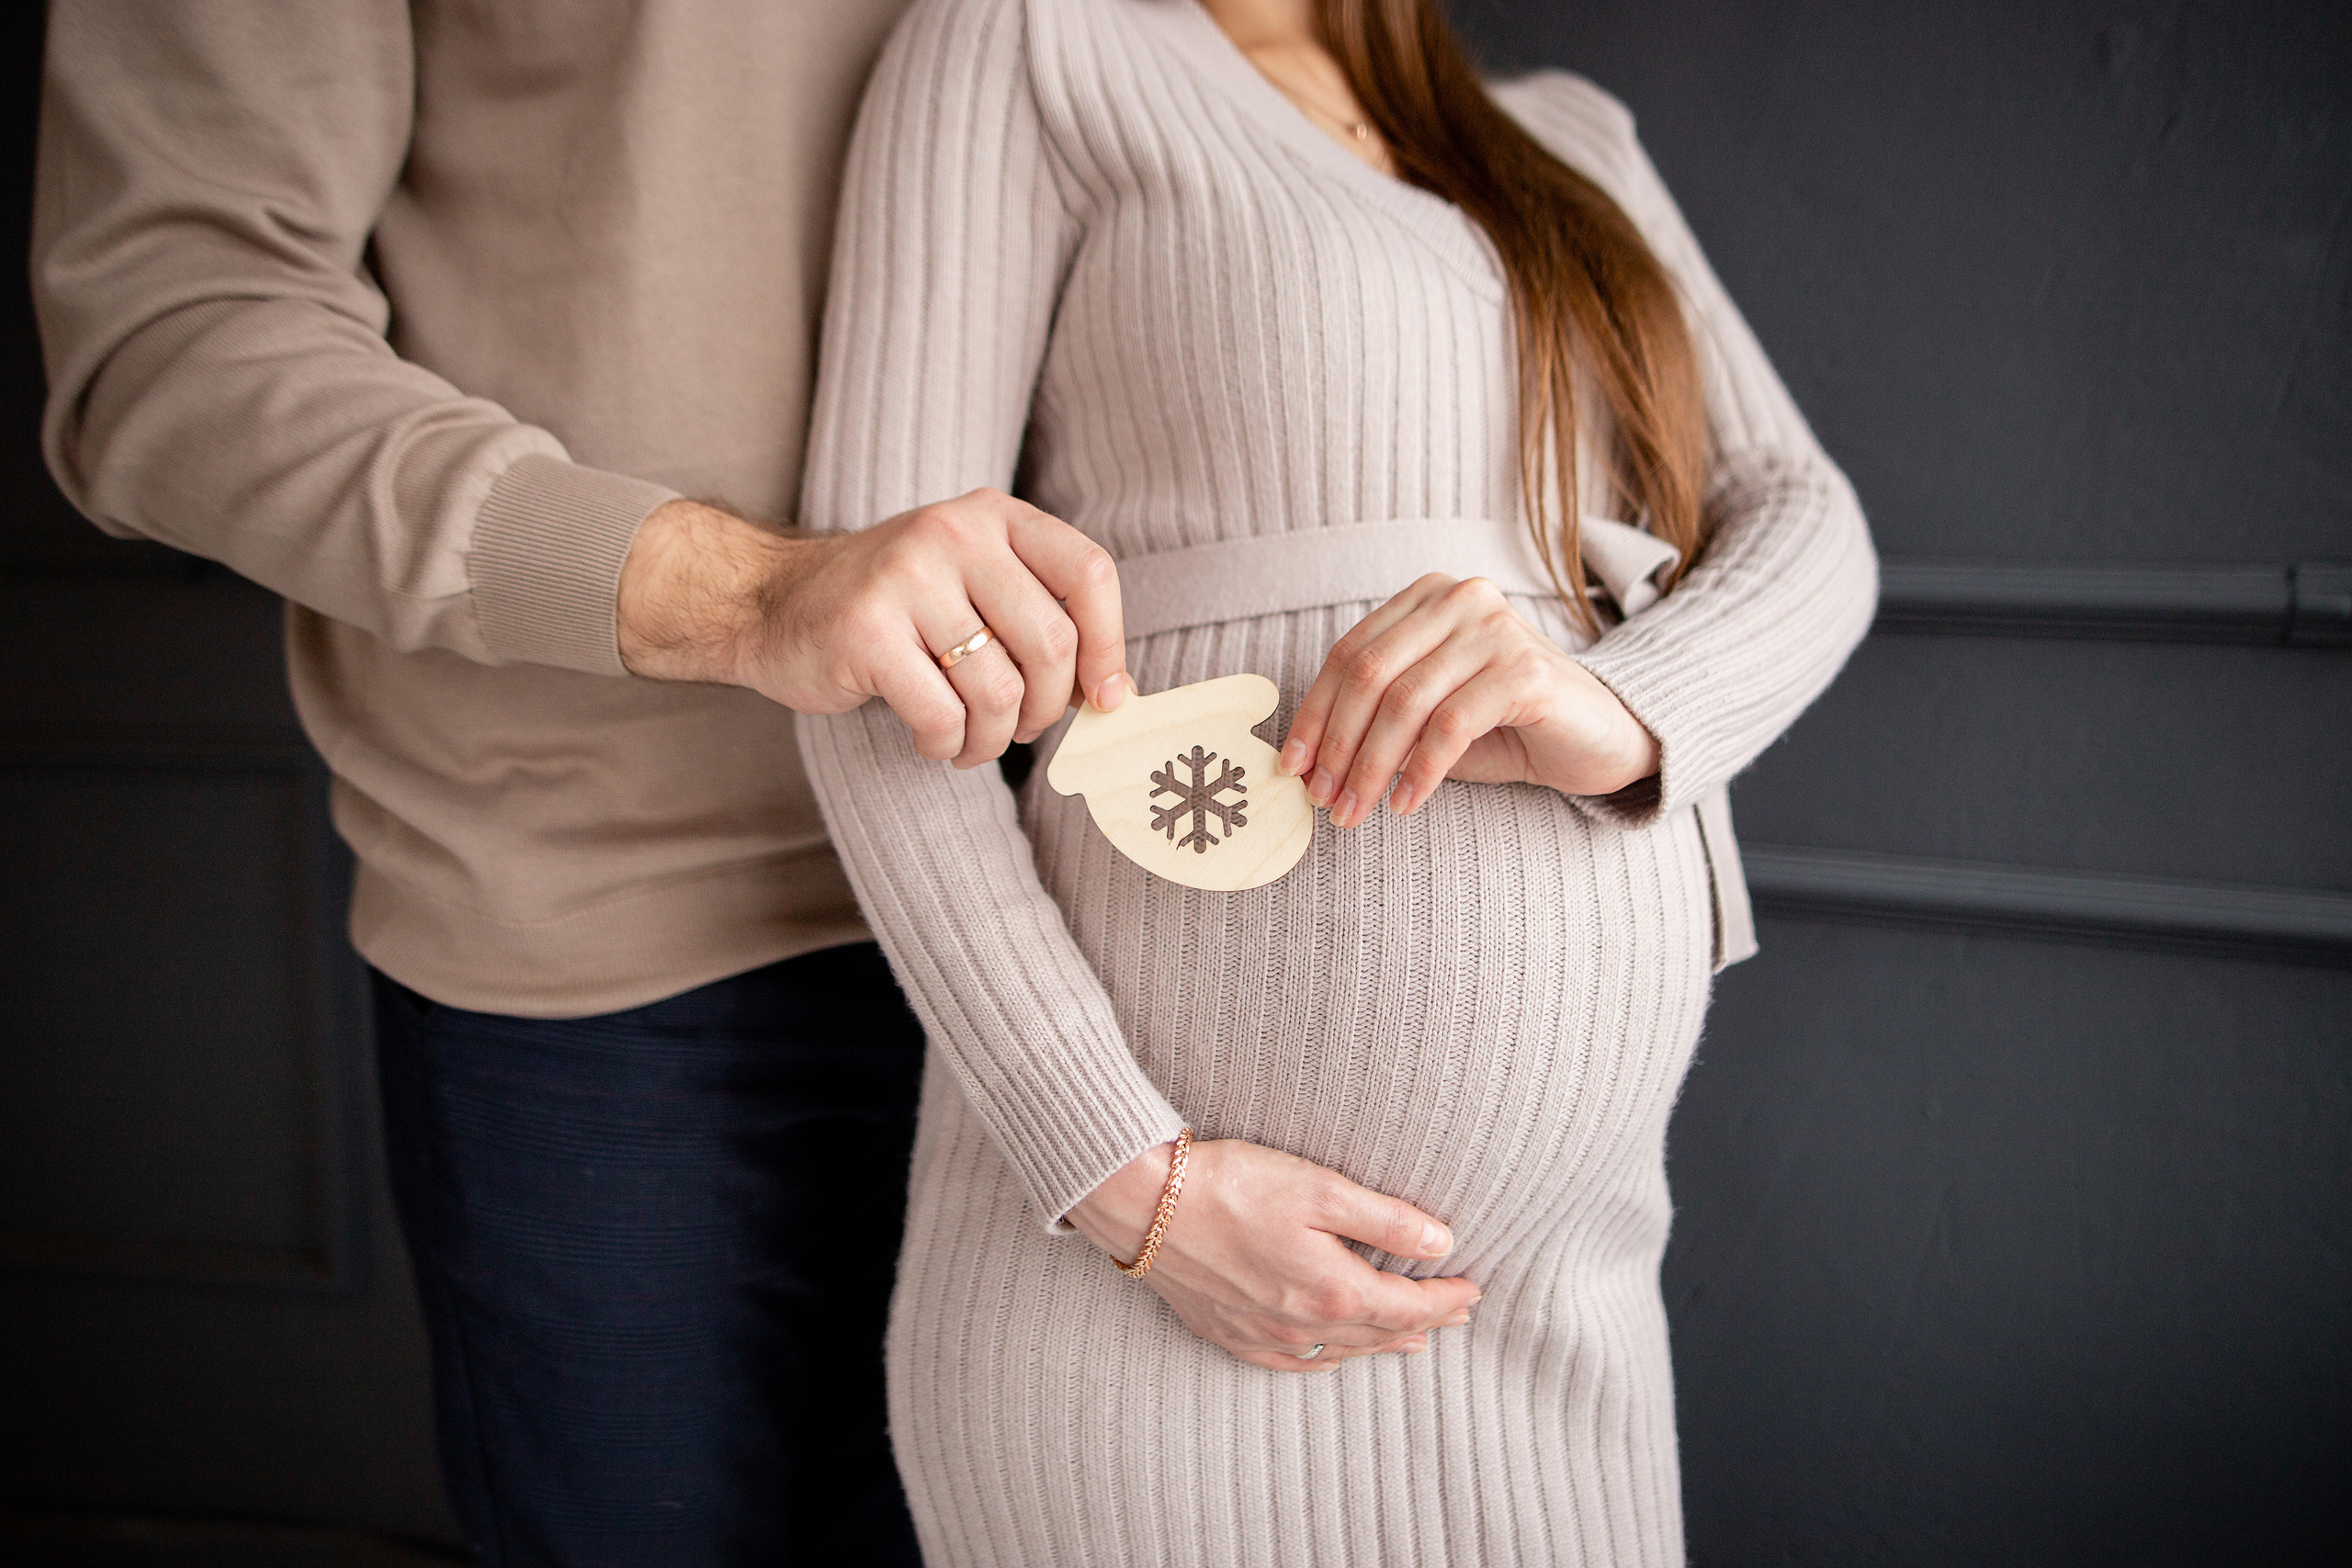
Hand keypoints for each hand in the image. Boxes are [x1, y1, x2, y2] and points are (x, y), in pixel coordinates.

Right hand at [616, 489, 1128, 766]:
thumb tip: (1117, 696)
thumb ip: (1038, 621)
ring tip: (970, 741)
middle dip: (1046, 709)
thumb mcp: (971, 586)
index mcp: (993, 516)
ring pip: (999, 691)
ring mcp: (906, 579)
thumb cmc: (893, 608)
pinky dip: (946, 747)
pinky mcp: (866, 632)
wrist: (770, 599)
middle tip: (1020, 727)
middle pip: (1050, 645)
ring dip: (993, 739)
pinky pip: (942, 716)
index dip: (1109, 645)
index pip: (1089, 573)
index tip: (1104, 697)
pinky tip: (932, 741)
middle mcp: (953, 534)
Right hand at [1068, 1138, 1481, 1371]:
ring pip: (1340, 1350)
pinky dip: (1324, 1360)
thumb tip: (1441, 1241)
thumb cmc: (1232, 1185)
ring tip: (1411, 1341)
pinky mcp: (1228, 1333)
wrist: (1146, 1205)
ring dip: (1381, 1344)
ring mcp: (1263, 1335)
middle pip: (1380, 1332)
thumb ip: (1384, 1218)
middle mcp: (1303, 1325)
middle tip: (1456, 1313)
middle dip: (1424, 1322)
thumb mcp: (1320, 1188)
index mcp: (1333, 1290)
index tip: (1473, 1290)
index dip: (1447, 1300)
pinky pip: (1291, 1362)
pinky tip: (1330, 1356)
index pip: (1409, 1305)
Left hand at [1277, 574, 1658, 826]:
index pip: (1350, 654)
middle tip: (1321, 800)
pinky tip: (1405, 804)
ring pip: (1405, 702)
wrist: (1601, 737)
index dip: (1315, 712)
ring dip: (1370, 766)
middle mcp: (1461, 599)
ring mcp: (1496, 628)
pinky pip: (1451, 725)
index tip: (1292, 766)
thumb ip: (1377, 718)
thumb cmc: (1505, 728)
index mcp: (1428, 598)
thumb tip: (1306, 761)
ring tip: (1354, 812)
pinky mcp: (1526, 670)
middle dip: (1337, 744)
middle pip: (1370, 673)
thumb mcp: (1428, 716)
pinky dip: (1420, 771)